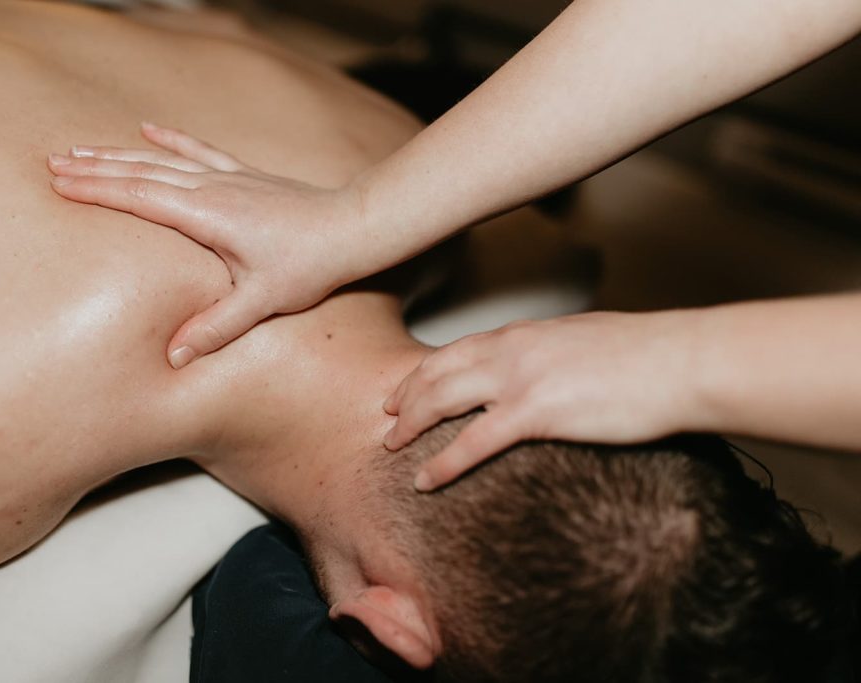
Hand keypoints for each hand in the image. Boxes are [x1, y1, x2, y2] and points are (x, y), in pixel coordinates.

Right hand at [48, 123, 373, 368]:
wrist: (352, 228)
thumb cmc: (311, 265)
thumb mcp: (262, 301)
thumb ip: (216, 327)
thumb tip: (174, 356)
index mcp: (208, 216)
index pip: (140, 198)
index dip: (98, 190)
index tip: (59, 184)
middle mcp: (212, 189)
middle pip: (141, 173)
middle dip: (95, 168)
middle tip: (52, 162)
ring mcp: (227, 178)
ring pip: (162, 160)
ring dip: (120, 154)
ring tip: (81, 148)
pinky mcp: (243, 176)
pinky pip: (198, 151)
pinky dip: (170, 140)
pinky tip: (148, 128)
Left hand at [383, 310, 701, 489]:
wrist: (681, 362)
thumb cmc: (646, 356)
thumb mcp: (584, 342)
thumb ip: (550, 355)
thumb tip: (542, 373)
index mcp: (524, 333)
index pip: (457, 350)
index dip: (424, 372)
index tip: (404, 389)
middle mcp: (512, 349)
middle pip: (437, 371)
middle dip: (404, 396)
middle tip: (383, 417)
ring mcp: (520, 379)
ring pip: (442, 400)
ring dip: (410, 425)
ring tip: (390, 447)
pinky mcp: (535, 412)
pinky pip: (472, 442)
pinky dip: (442, 463)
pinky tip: (425, 480)